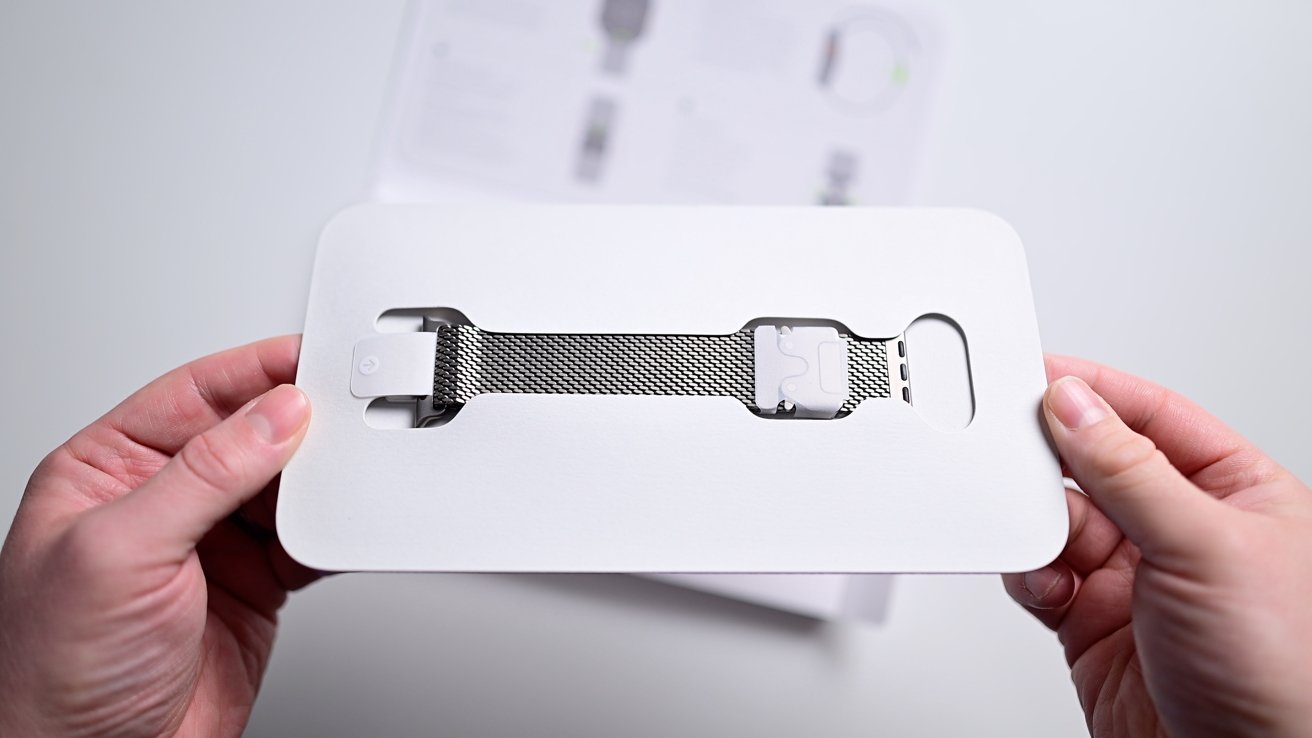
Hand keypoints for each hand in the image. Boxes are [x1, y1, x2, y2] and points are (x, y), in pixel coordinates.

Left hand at [0, 336, 316, 736]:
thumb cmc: (58, 673)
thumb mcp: (119, 552)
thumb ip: (203, 476)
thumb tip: (273, 417)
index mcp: (107, 470)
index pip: (192, 396)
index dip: (253, 372)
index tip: (308, 360)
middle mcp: (162, 500)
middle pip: (249, 434)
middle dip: (299, 423)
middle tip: (346, 413)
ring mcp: (211, 543)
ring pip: (286, 485)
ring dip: (323, 480)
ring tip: (352, 472)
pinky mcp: (254, 584)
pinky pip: (308, 541)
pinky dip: (336, 532)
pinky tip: (347, 525)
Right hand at [1005, 355, 1311, 736]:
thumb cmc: (1287, 672)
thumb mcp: (1208, 547)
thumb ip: (1132, 471)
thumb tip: (1075, 406)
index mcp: (1233, 491)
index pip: (1151, 415)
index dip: (1093, 390)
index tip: (1037, 374)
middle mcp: (1181, 528)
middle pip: (1093, 463)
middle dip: (1052, 460)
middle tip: (1012, 447)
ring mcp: (1133, 576)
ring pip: (1057, 518)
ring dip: (1035, 522)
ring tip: (1035, 530)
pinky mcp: (1090, 619)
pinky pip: (1040, 573)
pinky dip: (1028, 571)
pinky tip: (1044, 579)